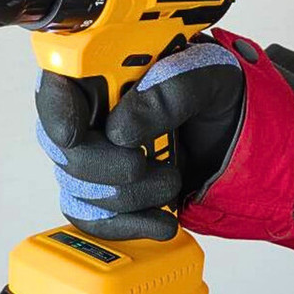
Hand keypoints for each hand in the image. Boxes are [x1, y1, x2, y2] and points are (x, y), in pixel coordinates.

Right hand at [36, 38, 243, 240]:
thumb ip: (172, 89)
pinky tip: (160, 220)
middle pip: (61, 147)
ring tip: (171, 180)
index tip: (74, 134)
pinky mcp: (106, 192)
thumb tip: (121, 128)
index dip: (55, 110)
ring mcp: (95, 155)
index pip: (56, 82)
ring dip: (130, 196)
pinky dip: (128, 225)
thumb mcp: (211, 75)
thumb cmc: (218, 93)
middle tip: (142, 164)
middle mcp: (91, 112)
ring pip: (79, 189)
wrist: (238, 138)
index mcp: (107, 68)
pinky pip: (93, 219)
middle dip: (104, 165)